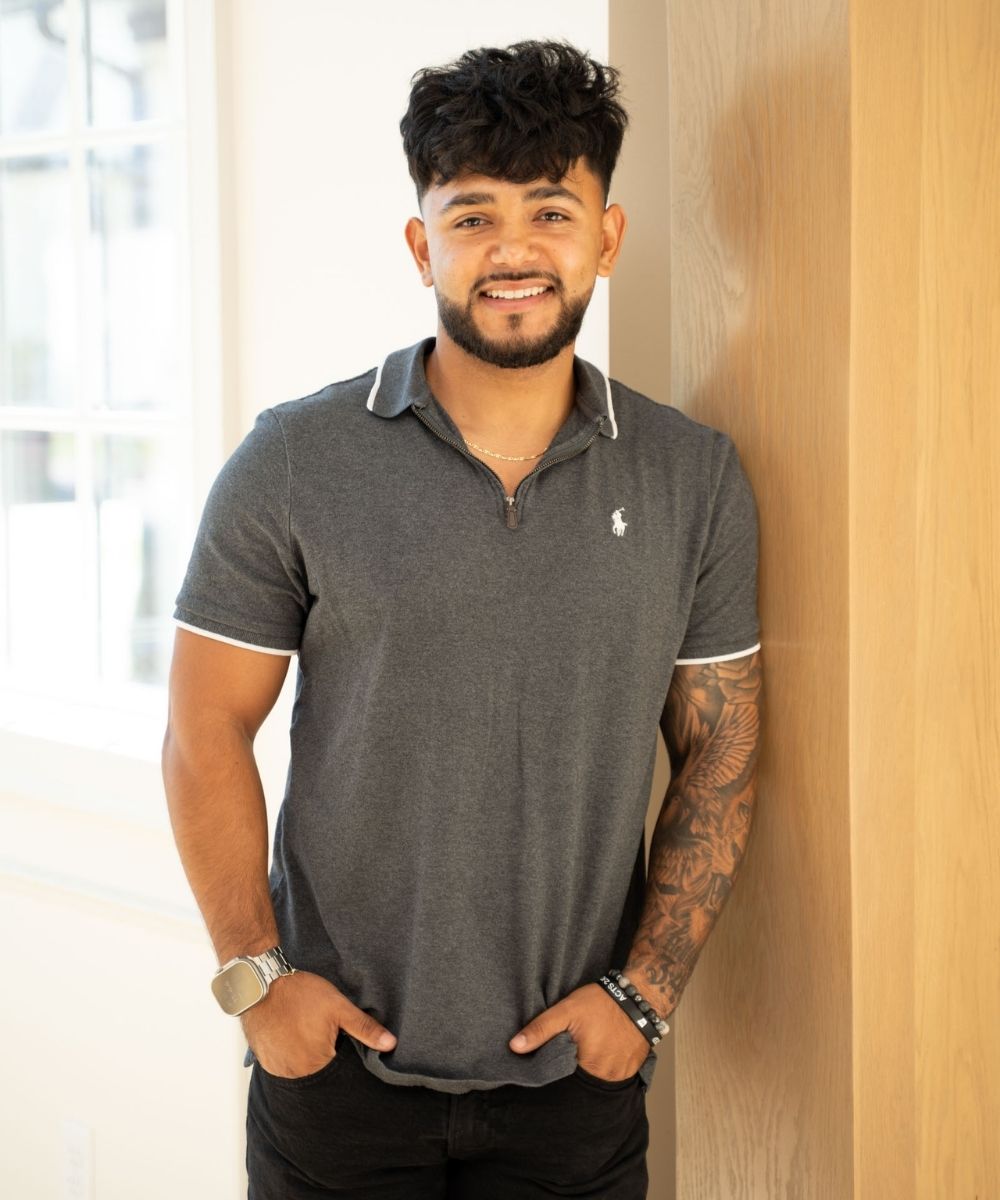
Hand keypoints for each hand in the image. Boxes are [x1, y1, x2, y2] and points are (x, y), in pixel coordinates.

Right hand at [240, 969, 396, 1078]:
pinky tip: (292, 1036)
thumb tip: (390, 1044)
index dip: (342, 1057)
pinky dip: (290, 1055)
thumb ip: (364, 1028)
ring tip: (305, 1033)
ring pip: (301, 1070)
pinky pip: (284, 1066)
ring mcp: (278, 1069)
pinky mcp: (265, 1061)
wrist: (261, 983)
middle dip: (324, 1057)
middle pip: (319, 1073)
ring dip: (306, 1057)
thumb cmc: (300, 993)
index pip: (339, 1073)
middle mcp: (295, 1072)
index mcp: (317, 1063)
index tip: (339, 1041)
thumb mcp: (338, 1007)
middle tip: (320, 1033)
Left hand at [508, 983, 649, 1081]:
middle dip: (572, 1070)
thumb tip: (515, 1047)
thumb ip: (541, 1029)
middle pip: (580, 1082)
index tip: (552, 1058)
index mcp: (586, 1066)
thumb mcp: (567, 1010)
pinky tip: (601, 1050)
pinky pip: (612, 1076)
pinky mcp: (631, 1071)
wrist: (639, 997)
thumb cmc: (602, 1003)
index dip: (555, 1070)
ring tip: (587, 1050)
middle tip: (572, 1050)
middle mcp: (605, 1077)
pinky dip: (604, 1067)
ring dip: (588, 1070)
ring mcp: (620, 1076)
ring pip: (595, 1080)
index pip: (562, 1080)